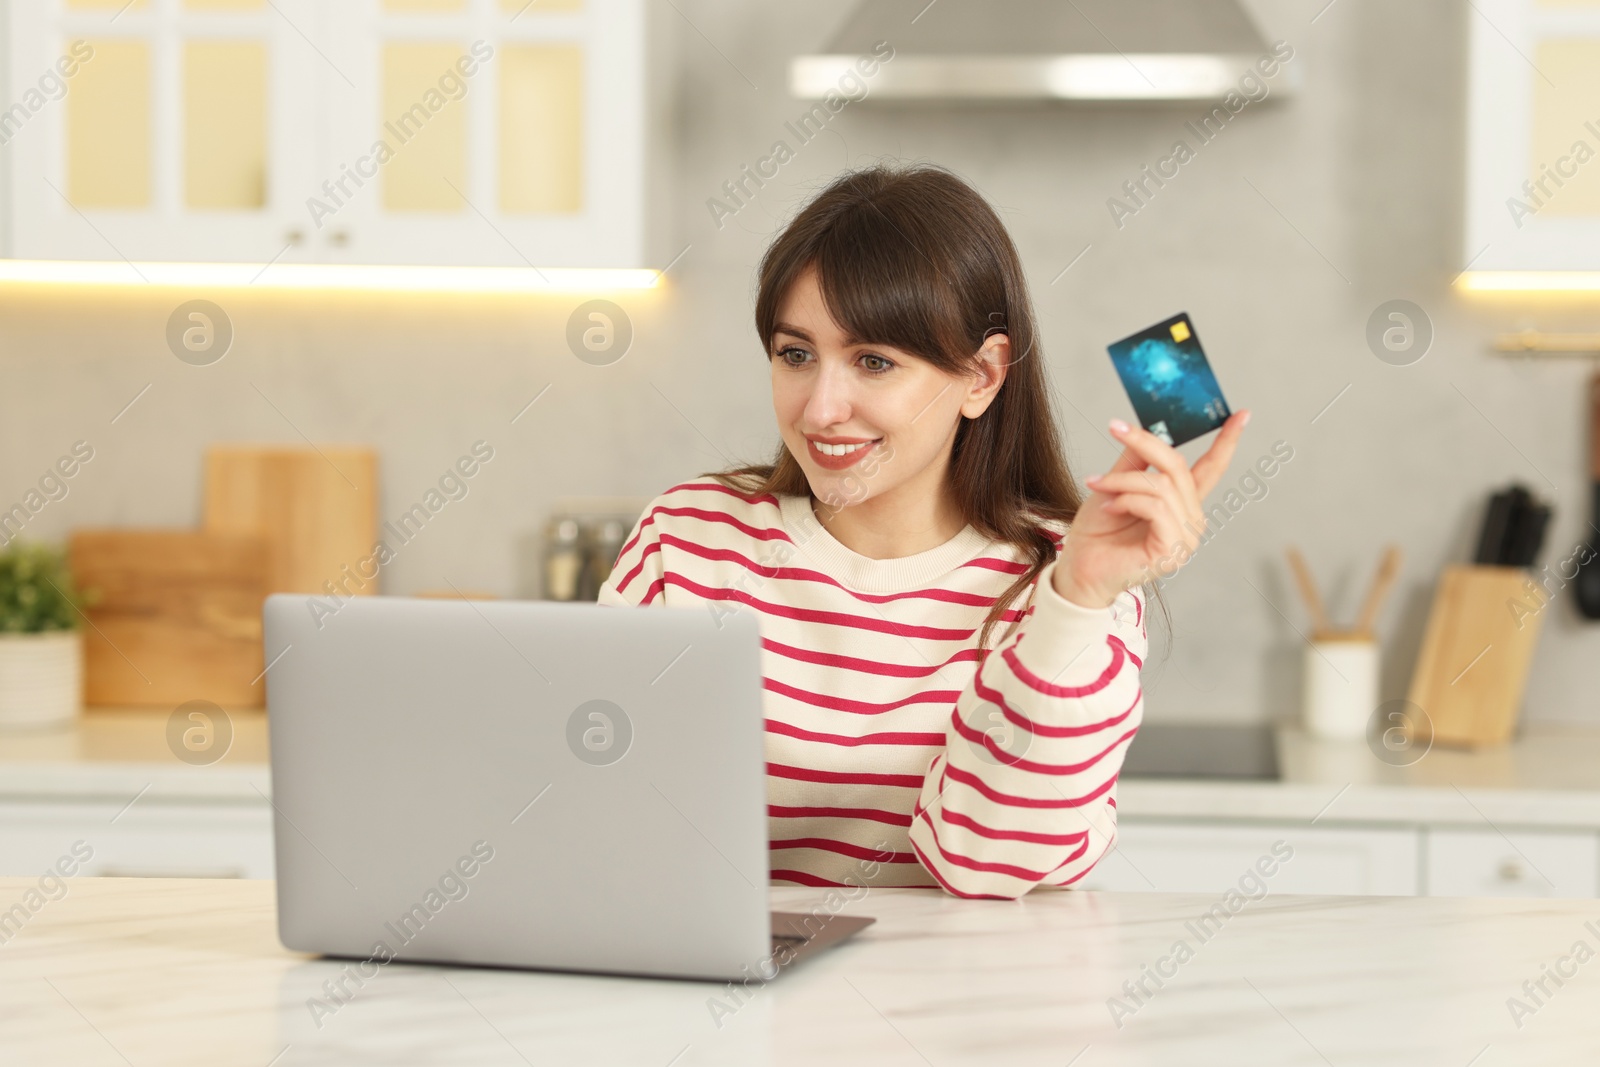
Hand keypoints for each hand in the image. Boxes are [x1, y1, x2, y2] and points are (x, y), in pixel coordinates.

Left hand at [1052, 411, 1250, 608]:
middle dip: (1145, 443)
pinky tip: (1109, 507)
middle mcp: (1190, 519)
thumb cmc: (1097, 533)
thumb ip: (1135, 461)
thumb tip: (1147, 430)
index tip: (1241, 414)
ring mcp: (1185, 537)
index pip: (1210, 468)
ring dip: (1124, 480)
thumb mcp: (1114, 486)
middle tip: (1115, 428)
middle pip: (1177, 466)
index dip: (1226, 441)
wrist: (1079, 568)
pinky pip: (1155, 507)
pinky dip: (1127, 500)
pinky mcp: (1173, 550)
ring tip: (1098, 485)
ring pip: (1162, 485)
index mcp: (1182, 503)